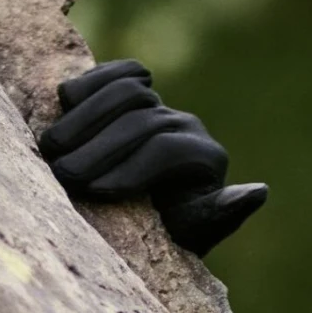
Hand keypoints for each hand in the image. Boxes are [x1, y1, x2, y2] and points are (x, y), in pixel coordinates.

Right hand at [38, 59, 266, 255]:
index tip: (95, 193)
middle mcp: (186, 126)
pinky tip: (65, 103)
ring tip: (53, 148)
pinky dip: (92, 82)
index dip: (128, 168)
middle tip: (63, 176)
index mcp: (205, 159)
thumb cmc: (164, 240)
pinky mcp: (135, 92)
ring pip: (129, 90)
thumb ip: (218, 217)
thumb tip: (258, 191)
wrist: (138, 224)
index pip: (167, 149)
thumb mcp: (189, 239)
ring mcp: (160, 105)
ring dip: (86, 117)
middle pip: (142, 119)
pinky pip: (119, 72)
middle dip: (99, 149)